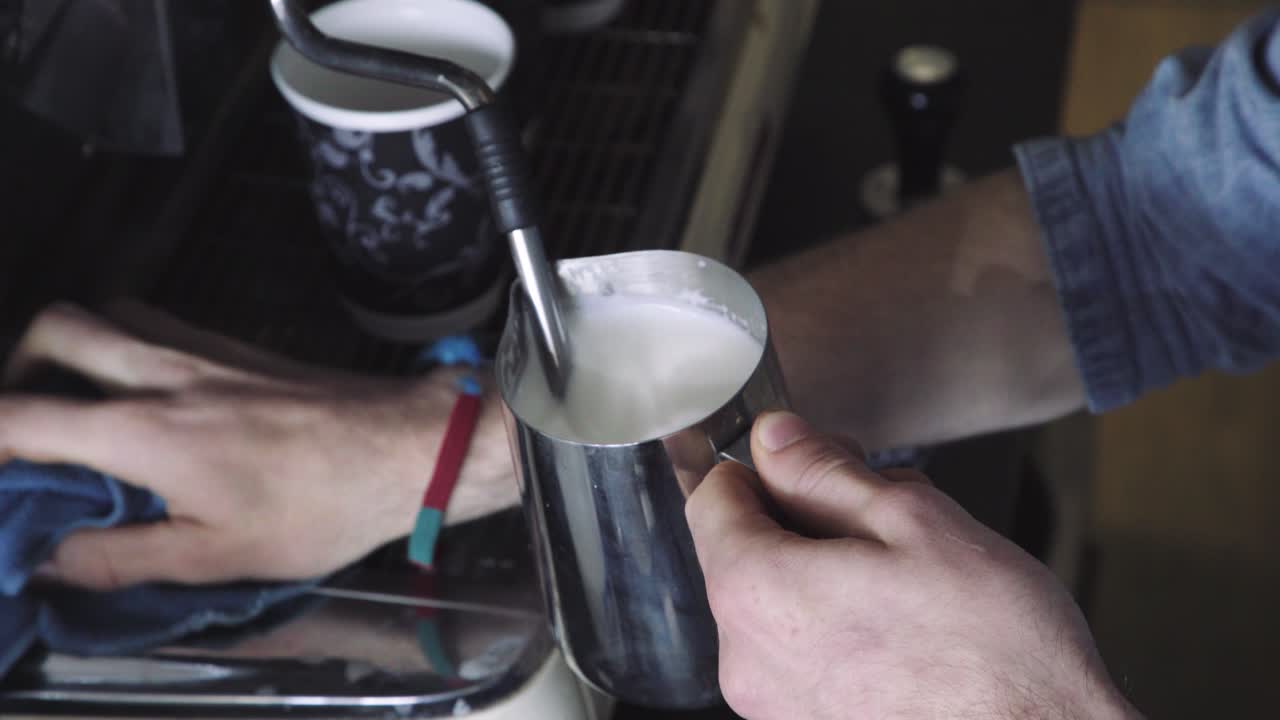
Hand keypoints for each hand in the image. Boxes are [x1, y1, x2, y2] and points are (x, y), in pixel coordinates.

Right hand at [0, 302, 517, 589]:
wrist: (406, 448)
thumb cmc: (321, 508)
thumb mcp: (216, 557)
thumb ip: (121, 557)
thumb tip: (50, 560)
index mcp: (145, 429)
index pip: (22, 416)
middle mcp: (165, 372)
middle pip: (57, 328)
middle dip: (16, 367)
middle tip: (23, 420)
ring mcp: (206, 349)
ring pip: (111, 313)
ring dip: (74, 347)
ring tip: (77, 401)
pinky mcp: (242, 348)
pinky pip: (161, 322)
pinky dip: (129, 343)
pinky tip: (148, 391)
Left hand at [686, 411, 1139, 719]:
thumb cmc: (994, 648)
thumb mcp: (912, 521)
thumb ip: (824, 472)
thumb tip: (774, 439)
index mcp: (757, 592)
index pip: (711, 498)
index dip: (761, 466)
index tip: (809, 459)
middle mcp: (746, 657)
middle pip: (741, 551)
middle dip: (801, 516)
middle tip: (878, 507)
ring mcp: (772, 704)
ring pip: (773, 600)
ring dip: (822, 569)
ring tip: (903, 570)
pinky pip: (797, 651)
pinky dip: (833, 622)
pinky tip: (899, 619)